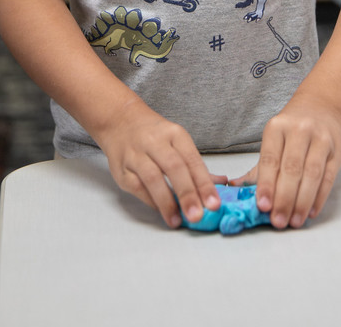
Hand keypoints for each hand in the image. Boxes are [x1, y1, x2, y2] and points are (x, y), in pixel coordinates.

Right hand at [95, 97, 224, 228]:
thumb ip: (196, 166)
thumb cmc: (154, 135)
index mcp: (174, 134)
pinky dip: (150, 201)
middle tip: (197, 216)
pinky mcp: (121, 169)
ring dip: (166, 202)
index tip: (214, 204)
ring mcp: (136, 154)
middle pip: (174, 167)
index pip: (192, 160)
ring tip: (177, 220)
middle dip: (187, 194)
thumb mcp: (177, 141)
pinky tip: (161, 211)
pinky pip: (137, 187)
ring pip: (153, 178)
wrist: (120, 120)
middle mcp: (155, 141)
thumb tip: (221, 185)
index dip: (204, 183)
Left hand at [231, 96, 340, 229]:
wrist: (320, 108)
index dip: (267, 184)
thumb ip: (257, 168)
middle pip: (292, 168)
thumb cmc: (291, 130)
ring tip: (294, 221)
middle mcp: (300, 130)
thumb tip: (234, 189)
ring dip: (302, 202)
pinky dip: (319, 198)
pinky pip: (328, 178)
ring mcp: (321, 139)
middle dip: (284, 198)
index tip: (263, 206)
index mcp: (277, 127)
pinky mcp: (337, 151)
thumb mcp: (272, 140)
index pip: (271, 159)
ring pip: (312, 174)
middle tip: (278, 221)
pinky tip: (310, 211)